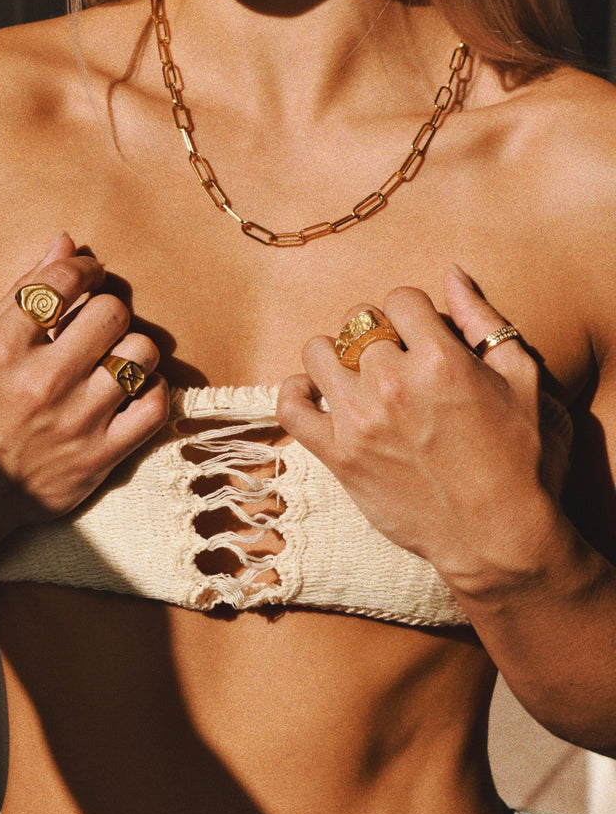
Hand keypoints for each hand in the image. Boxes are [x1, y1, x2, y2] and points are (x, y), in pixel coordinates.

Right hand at [0, 233, 169, 525]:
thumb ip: (23, 293)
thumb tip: (67, 241)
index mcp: (0, 351)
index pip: (61, 282)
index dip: (83, 266)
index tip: (88, 272)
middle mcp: (39, 385)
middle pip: (111, 313)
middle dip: (109, 308)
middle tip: (100, 323)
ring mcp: (74, 423)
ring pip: (140, 355)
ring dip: (135, 348)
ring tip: (118, 356)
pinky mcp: (100, 457)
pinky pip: (156, 407)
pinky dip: (155, 389)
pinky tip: (137, 387)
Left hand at [277, 265, 560, 598]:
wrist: (500, 539)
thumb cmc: (525, 461)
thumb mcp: (524, 381)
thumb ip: (484, 321)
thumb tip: (452, 274)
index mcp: (441, 359)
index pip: (401, 298)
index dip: (414, 313)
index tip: (423, 336)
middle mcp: (393, 383)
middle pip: (359, 323)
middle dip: (379, 333)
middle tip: (398, 362)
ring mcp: (360, 420)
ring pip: (319, 352)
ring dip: (336, 355)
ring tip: (358, 375)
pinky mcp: (339, 456)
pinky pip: (289, 408)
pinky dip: (294, 393)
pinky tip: (316, 393)